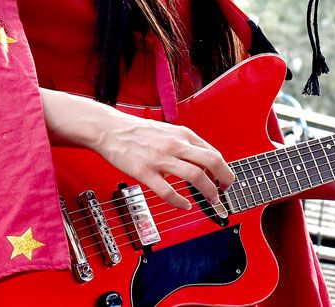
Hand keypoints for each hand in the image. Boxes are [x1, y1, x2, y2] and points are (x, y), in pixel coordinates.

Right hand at [90, 113, 235, 210]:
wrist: (110, 130)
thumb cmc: (138, 132)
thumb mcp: (168, 131)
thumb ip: (185, 144)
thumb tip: (202, 161)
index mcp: (182, 135)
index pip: (212, 152)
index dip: (223, 170)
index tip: (224, 182)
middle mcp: (175, 145)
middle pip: (211, 161)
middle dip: (224, 179)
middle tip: (225, 191)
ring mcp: (160, 158)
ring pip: (195, 176)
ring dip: (208, 191)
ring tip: (211, 200)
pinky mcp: (145, 172)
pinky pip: (167, 191)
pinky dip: (180, 202)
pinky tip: (184, 205)